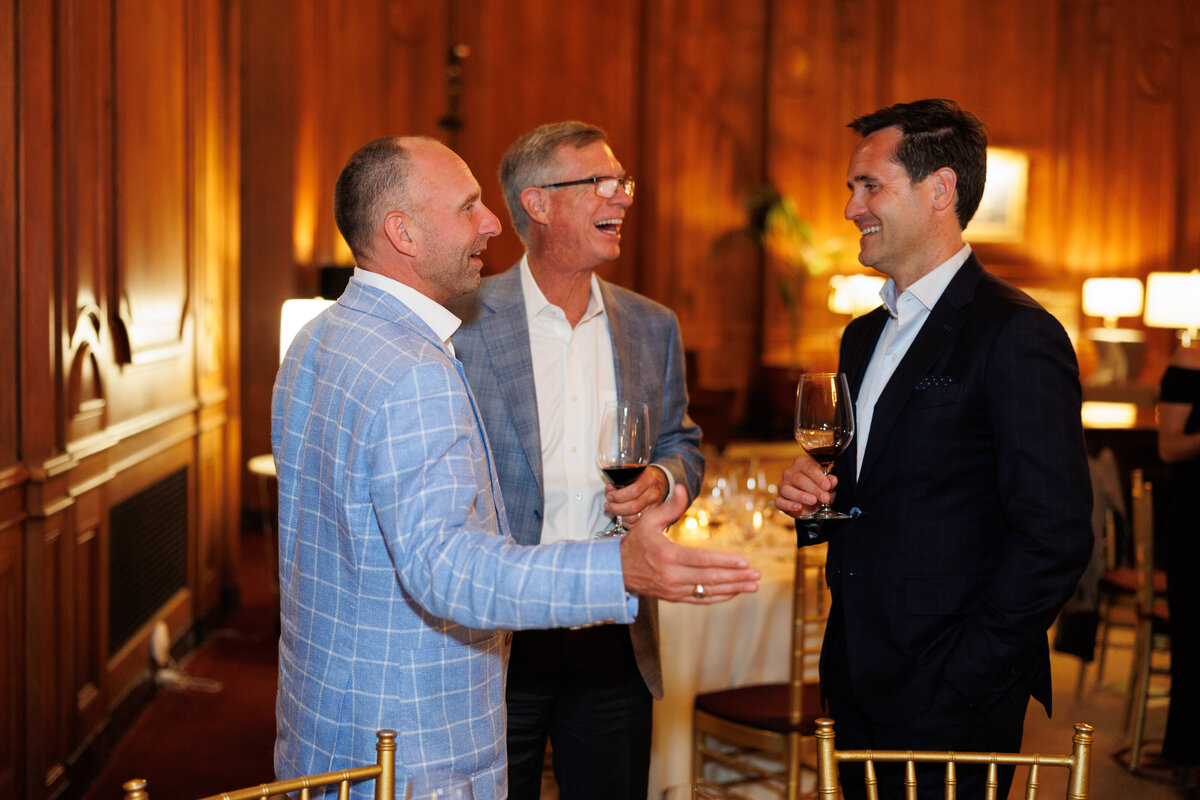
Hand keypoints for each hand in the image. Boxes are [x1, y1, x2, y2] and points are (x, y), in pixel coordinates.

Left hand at [604, 465, 667, 518]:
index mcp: (649, 480)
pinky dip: (625, 522)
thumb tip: (610, 488)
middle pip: (633, 507)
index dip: (618, 496)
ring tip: (613, 509)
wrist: (660, 482)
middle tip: (608, 504)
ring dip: (619, 516)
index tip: (610, 495)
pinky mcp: (652, 517)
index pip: (633, 491)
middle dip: (616, 507)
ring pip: (634, 518)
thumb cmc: (644, 477)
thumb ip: (620, 477)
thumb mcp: (635, 470)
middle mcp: (653, 495)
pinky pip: (636, 525)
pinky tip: (621, 515)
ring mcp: (654, 507)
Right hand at [620, 486, 760, 603]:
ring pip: (708, 591)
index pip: (702, 560)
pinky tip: (734, 592)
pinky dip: (719, 597)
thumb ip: (669, 506)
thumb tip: (683, 488)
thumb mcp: (648, 520)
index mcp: (667, 555)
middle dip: (736, 577)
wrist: (616, 571)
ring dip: (732, 589)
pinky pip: (700, 600)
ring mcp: (673, 590)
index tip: (744, 562)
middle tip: (756, 576)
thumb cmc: (635, 543)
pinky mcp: (674, 598)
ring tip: (752, 586)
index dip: (725, 561)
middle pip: (709, 579)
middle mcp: (672, 576)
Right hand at [774, 452, 836, 518]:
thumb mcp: (828, 485)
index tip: (827, 486)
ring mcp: (782, 486)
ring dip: (801, 496)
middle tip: (825, 498)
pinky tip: (798, 507)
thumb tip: (832, 480)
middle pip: (799, 479)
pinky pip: (780, 501)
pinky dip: (789, 505)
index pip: (809, 467)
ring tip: (813, 502)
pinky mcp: (779, 499)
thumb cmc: (819, 488)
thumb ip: (830, 482)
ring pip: (787, 490)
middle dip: (814, 489)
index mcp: (802, 464)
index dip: (819, 477)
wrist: (813, 503)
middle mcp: (790, 473)